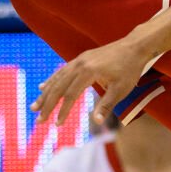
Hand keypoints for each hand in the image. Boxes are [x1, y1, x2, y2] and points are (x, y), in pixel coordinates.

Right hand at [33, 34, 153, 127]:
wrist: (135, 46)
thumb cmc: (130, 69)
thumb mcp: (121, 90)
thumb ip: (106, 105)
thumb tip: (96, 122)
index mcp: (88, 72)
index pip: (70, 95)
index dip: (63, 111)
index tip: (57, 125)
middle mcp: (79, 64)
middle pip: (59, 87)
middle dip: (47, 104)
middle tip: (39, 120)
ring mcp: (79, 60)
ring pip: (57, 78)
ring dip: (45, 94)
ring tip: (35, 107)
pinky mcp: (81, 58)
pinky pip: (62, 71)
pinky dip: (52, 80)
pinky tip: (44, 87)